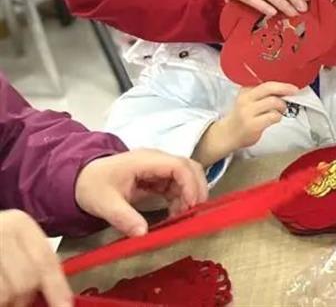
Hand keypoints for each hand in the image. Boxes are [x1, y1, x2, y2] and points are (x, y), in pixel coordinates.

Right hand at [0, 210, 71, 306]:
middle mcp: (1, 232)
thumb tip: (58, 296)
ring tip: (4, 297)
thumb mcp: (16, 240)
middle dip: (24, 299)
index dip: (57, 289)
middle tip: (18, 301)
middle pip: (26, 281)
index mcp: (20, 224)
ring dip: (6, 302)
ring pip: (6, 293)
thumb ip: (35, 262)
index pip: (46, 261)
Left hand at [74, 149, 207, 238]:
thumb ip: (123, 217)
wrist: (79, 179)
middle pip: (189, 167)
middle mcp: (156, 160)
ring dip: (190, 194)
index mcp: (145, 160)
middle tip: (195, 213)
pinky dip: (182, 198)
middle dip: (197, 188)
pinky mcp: (157, 177)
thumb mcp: (104, 204)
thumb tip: (143, 234)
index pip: (178, 166)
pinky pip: (177, 184)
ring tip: (183, 217)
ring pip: (186, 175)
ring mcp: (158, 167)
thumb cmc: (92, 186)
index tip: (191, 206)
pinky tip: (175, 213)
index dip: (190, 184)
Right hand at [193, 82, 298, 166]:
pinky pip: (273, 116)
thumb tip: (285, 89)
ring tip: (281, 110)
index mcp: (245, 90)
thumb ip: (262, 93)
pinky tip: (275, 119)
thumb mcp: (248, 100)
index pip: (265, 82)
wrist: (228, 134)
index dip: (281, 83)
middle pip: (269, 88)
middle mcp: (245, 99)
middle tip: (294, 91)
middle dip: (285, 88)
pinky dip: (278, 117)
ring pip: (273, 102)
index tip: (292, 86)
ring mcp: (248, 112)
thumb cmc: (242, 116)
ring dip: (282, 106)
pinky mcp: (252, 125)